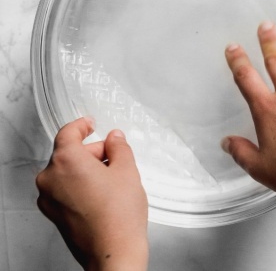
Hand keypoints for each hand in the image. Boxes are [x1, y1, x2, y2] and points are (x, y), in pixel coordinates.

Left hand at [36, 118, 147, 270]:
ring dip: (86, 169)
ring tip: (112, 179)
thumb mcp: (127, 170)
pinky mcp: (53, 213)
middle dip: (92, 152)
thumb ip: (119, 148)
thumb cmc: (118, 215)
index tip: (90, 124)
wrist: (113, 250)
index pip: (68, 133)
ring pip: (66, 172)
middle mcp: (50, 178)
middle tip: (114, 156)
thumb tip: (115, 139)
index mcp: (66, 161)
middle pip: (68, 153)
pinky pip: (64, 189)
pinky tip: (102, 193)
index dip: (82, 125)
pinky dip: (79, 185)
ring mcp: (49, 198)